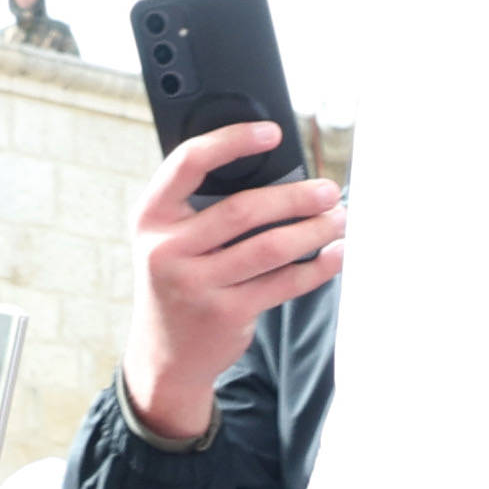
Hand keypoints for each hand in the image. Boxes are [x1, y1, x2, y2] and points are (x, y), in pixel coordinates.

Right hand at [120, 130, 345, 446]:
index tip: (272, 132)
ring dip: (313, 230)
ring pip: (270, 247)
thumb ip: (203, 208)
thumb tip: (281, 177)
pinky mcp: (226, 314)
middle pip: (243, 209)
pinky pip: (282, 283)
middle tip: (329, 190)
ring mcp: (196, 286)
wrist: (166, 356)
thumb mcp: (171, 240)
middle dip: (295, 197)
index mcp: (151, 217)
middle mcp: (167, 250)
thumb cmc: (179, 281)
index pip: (188, 163)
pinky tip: (334, 254)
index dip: (231, 141)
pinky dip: (316, 267)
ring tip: (338, 219)